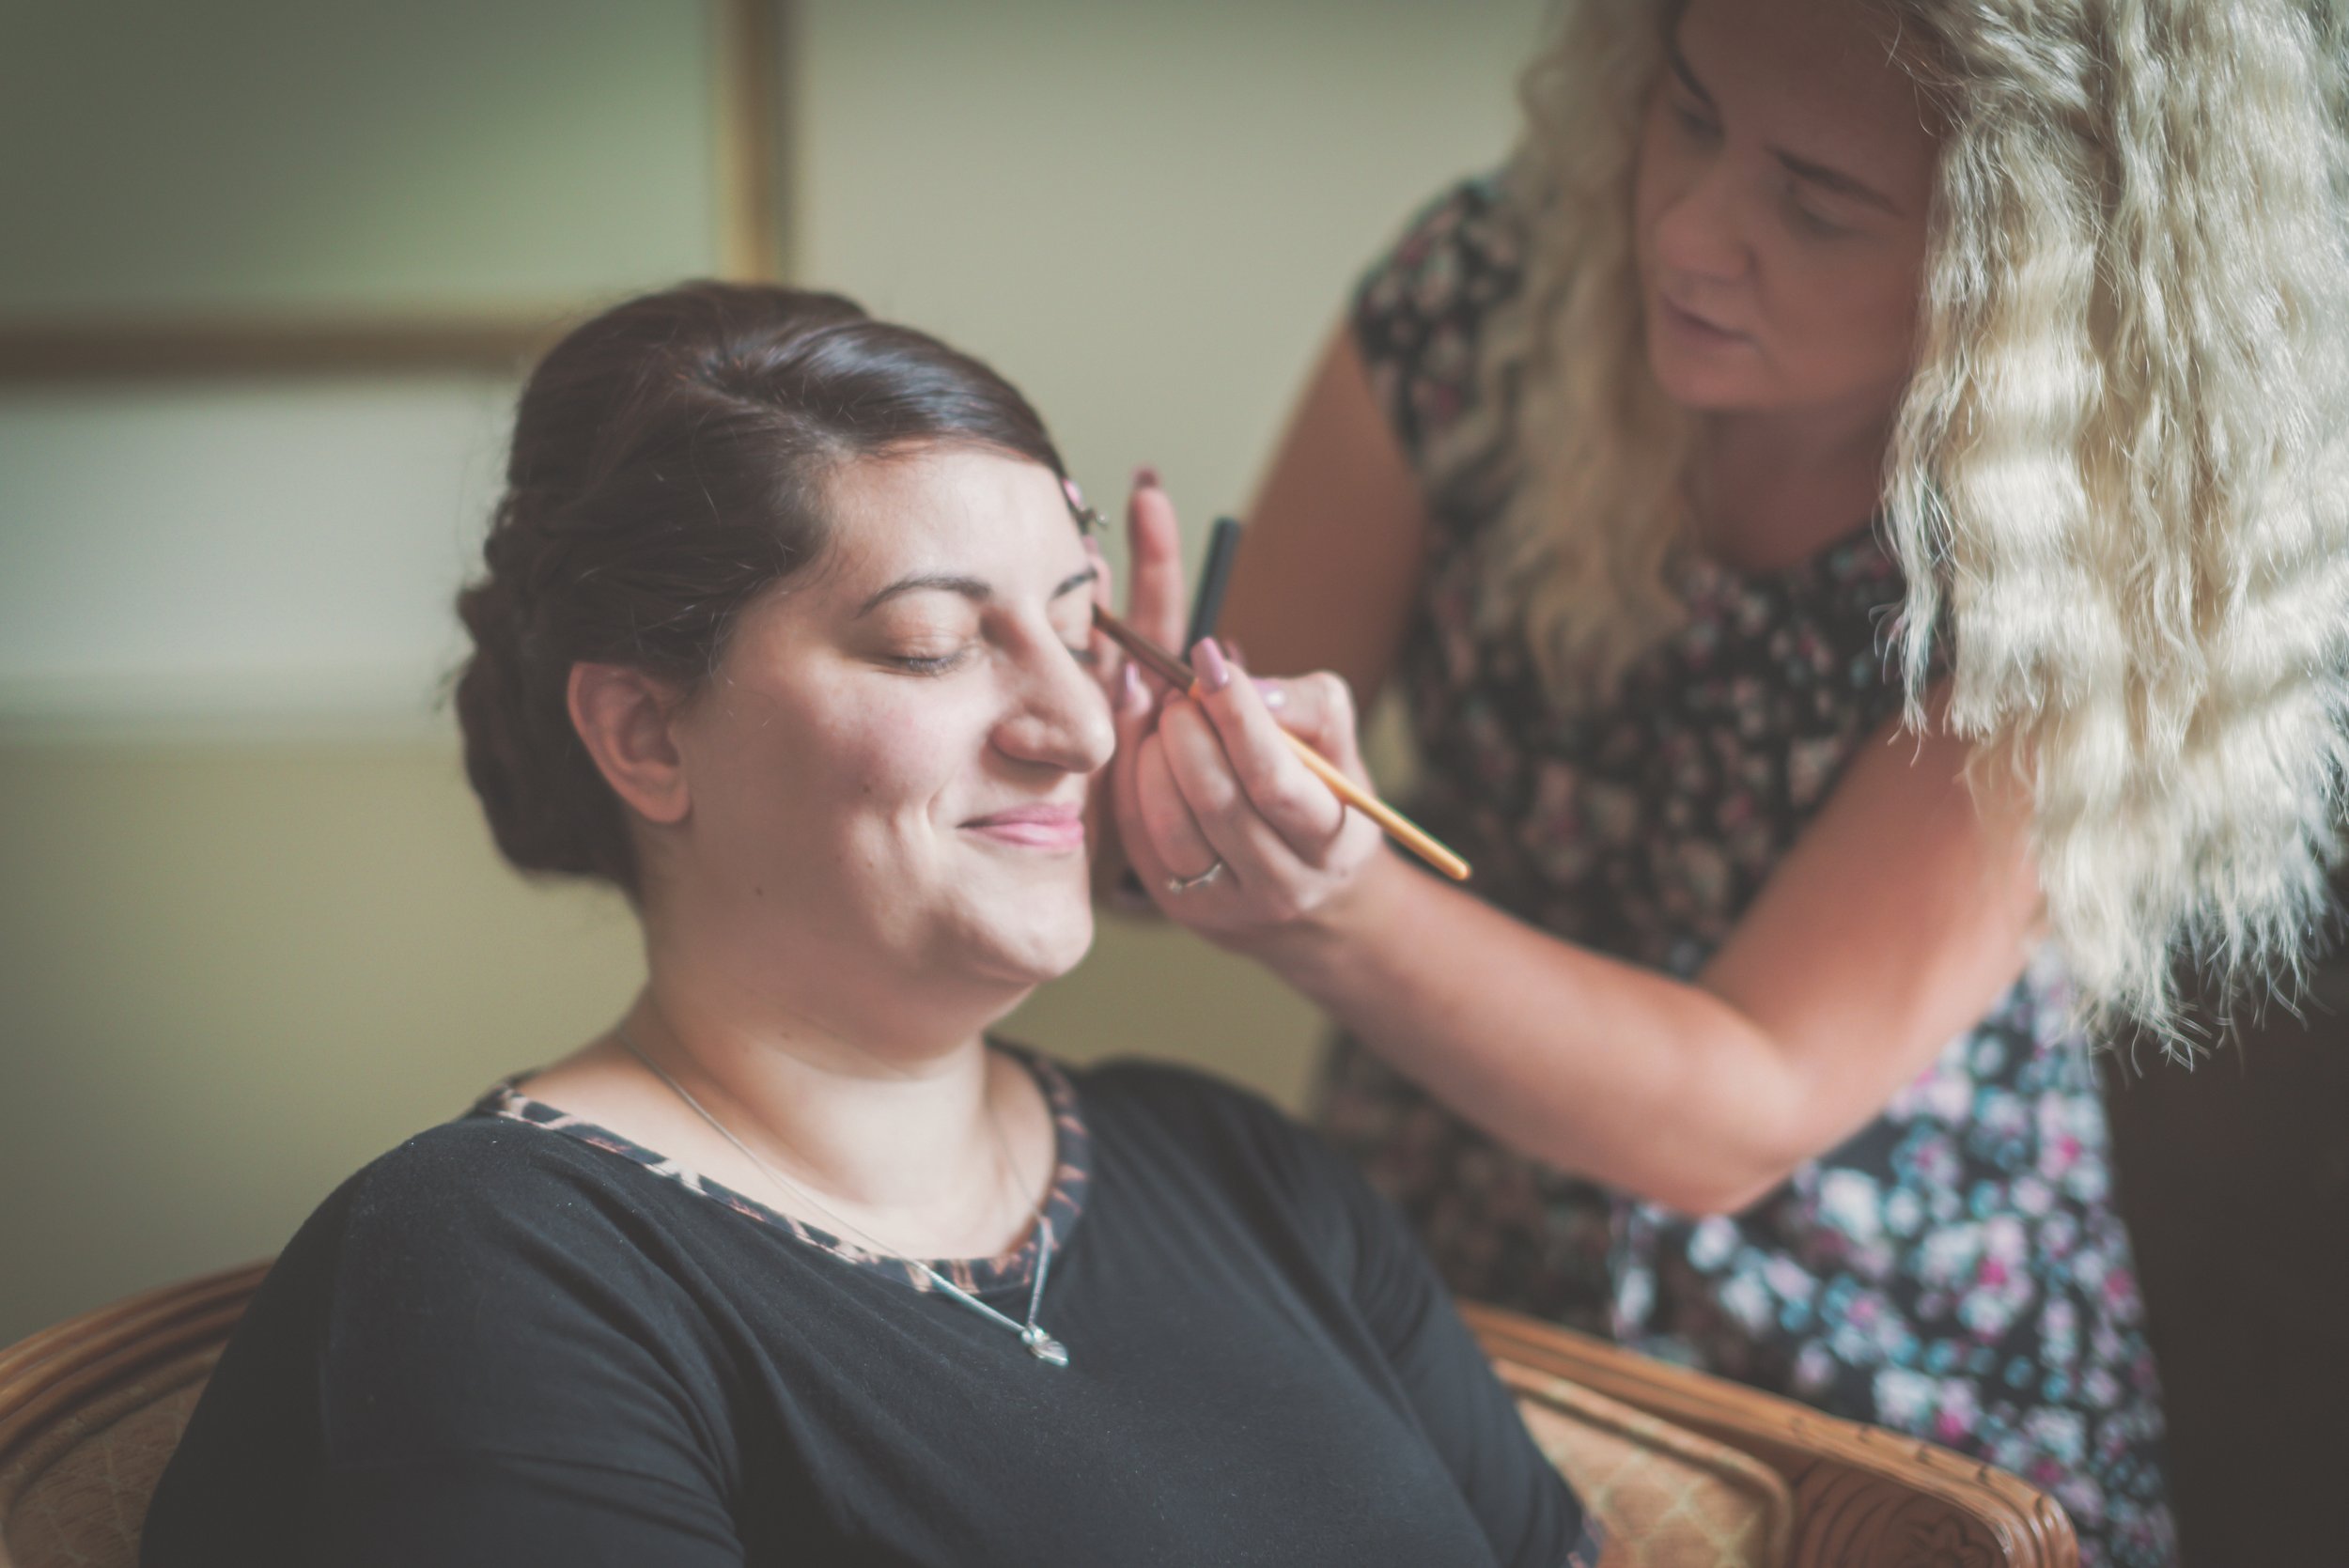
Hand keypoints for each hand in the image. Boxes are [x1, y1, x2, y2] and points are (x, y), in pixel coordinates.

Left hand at [1112, 631, 1386, 949]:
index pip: (1275, 780)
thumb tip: (1244, 684)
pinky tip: (1141, 745)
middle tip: (1182, 693)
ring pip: (1169, 823)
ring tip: (1164, 720)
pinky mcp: (1177, 905)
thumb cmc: (1325, 803)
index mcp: (1333, 843)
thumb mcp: (1341, 753)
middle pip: (1215, 802)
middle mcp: (1282, 885)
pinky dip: (1131, 779)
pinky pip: (1138, 835)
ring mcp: (1225, 904)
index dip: (1237, 716)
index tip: (1209, 659)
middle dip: (1187, 731)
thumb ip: (1310, 706)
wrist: (1313, 900)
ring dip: (1151, 755)